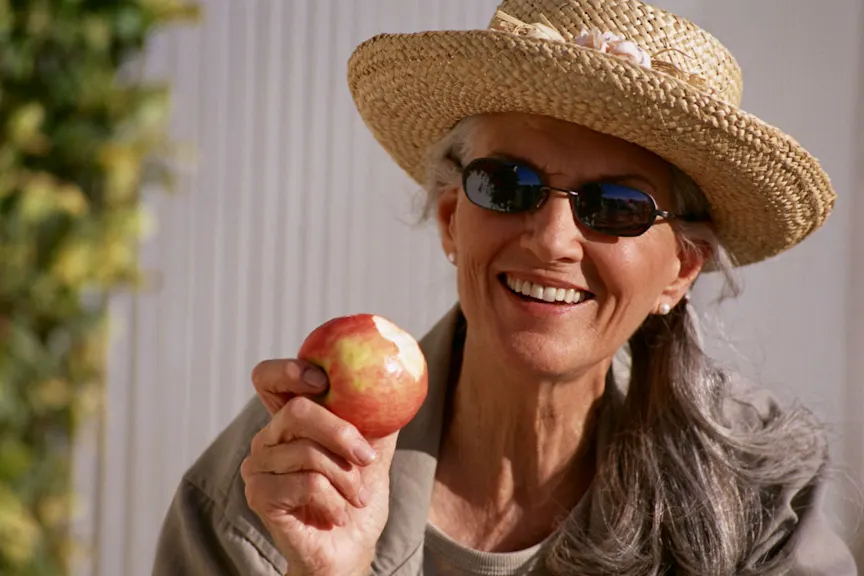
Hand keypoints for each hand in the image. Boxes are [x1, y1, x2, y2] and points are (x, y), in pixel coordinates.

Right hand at [242, 359, 397, 575]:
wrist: (348, 550)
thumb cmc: (356, 500)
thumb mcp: (373, 454)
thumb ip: (378, 420)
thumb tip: (399, 386)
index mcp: (290, 421)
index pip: (269, 379)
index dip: (289, 371)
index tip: (324, 381)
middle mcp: (267, 438)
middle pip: (297, 411)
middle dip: (340, 432)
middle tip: (366, 456)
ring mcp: (258, 467)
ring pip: (307, 451)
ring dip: (345, 478)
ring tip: (356, 497)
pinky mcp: (259, 495)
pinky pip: (304, 483)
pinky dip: (332, 500)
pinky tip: (337, 513)